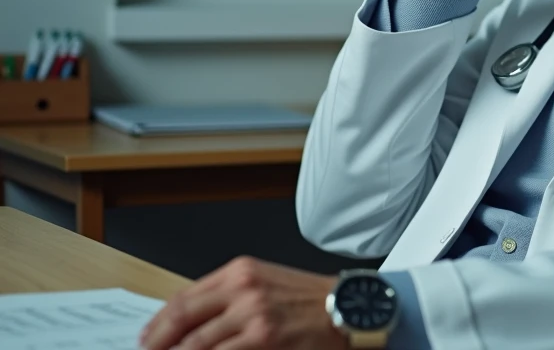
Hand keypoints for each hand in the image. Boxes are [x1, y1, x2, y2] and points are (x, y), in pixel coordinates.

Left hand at [140, 256, 345, 349]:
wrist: (346, 308)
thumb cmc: (308, 299)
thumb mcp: (266, 281)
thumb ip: (230, 295)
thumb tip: (190, 321)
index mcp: (240, 271)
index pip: (184, 297)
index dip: (158, 322)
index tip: (146, 338)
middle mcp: (243, 288)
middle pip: (183, 318)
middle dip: (158, 342)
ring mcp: (253, 314)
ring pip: (196, 343)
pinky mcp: (264, 338)